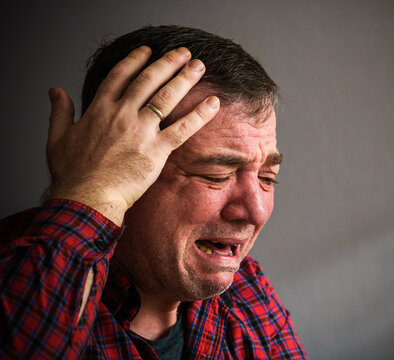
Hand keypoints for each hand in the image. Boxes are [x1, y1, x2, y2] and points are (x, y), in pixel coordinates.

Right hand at [46, 46, 219, 224]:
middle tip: (183, 53)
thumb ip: (59, 112)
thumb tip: (55, 91)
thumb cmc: (72, 173)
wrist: (87, 197)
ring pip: (167, 97)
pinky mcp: (156, 150)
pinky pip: (183, 128)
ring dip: (185, 78)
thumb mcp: (57, 138)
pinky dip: (200, 114)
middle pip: (148, 80)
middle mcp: (122, 114)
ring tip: (199, 66)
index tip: (148, 51)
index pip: (120, 76)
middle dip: (168, 62)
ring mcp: (140, 130)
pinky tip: (213, 103)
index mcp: (99, 109)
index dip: (135, 60)